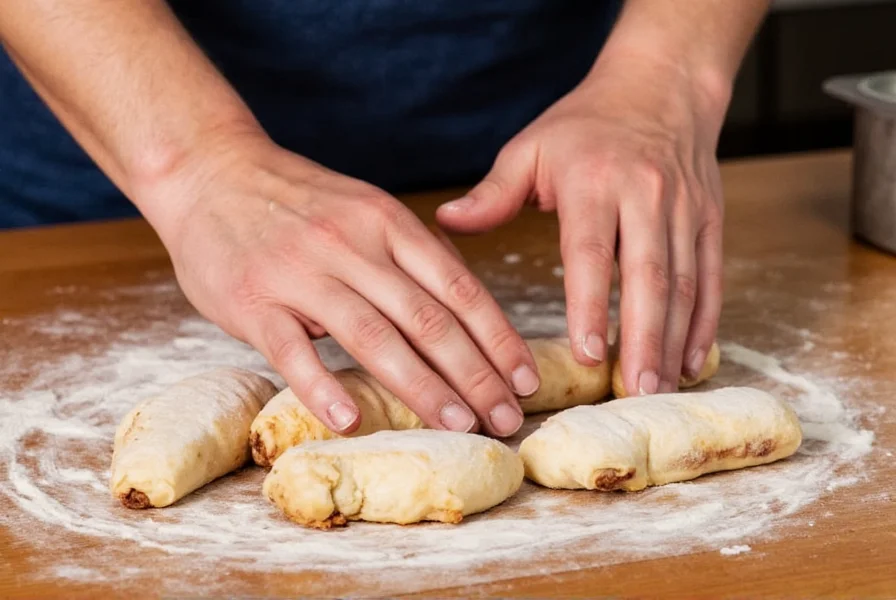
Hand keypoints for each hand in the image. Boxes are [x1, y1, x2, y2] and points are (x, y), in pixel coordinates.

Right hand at [138, 131, 538, 435]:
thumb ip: (409, 252)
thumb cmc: (296, 201)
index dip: (499, 337)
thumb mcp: (363, 206)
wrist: (209, 170)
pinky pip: (292, 351)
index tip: (526, 378)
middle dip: (476, 374)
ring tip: (458, 425)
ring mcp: (302, 273)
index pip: (458, 287)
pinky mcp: (253, 301)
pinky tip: (351, 421)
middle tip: (506, 418)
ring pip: (373, 337)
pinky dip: (323, 387)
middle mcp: (352, 245)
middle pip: (427, 318)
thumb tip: (463, 304)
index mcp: (387, 222)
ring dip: (423, 387)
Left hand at [437, 53, 726, 395]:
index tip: (589, 354)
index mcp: (594, 182)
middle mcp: (645, 196)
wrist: (659, 86)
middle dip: (643, 339)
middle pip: (647, 276)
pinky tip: (691, 361)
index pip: (591, 252)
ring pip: (684, 283)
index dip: (591, 305)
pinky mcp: (710, 219)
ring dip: (673, 340)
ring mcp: (684, 209)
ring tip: (659, 390)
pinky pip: (711, 277)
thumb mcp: (530, 148)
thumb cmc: (584, 125)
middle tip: (634, 392)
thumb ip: (492, 192)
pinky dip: (705, 322)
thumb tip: (446, 222)